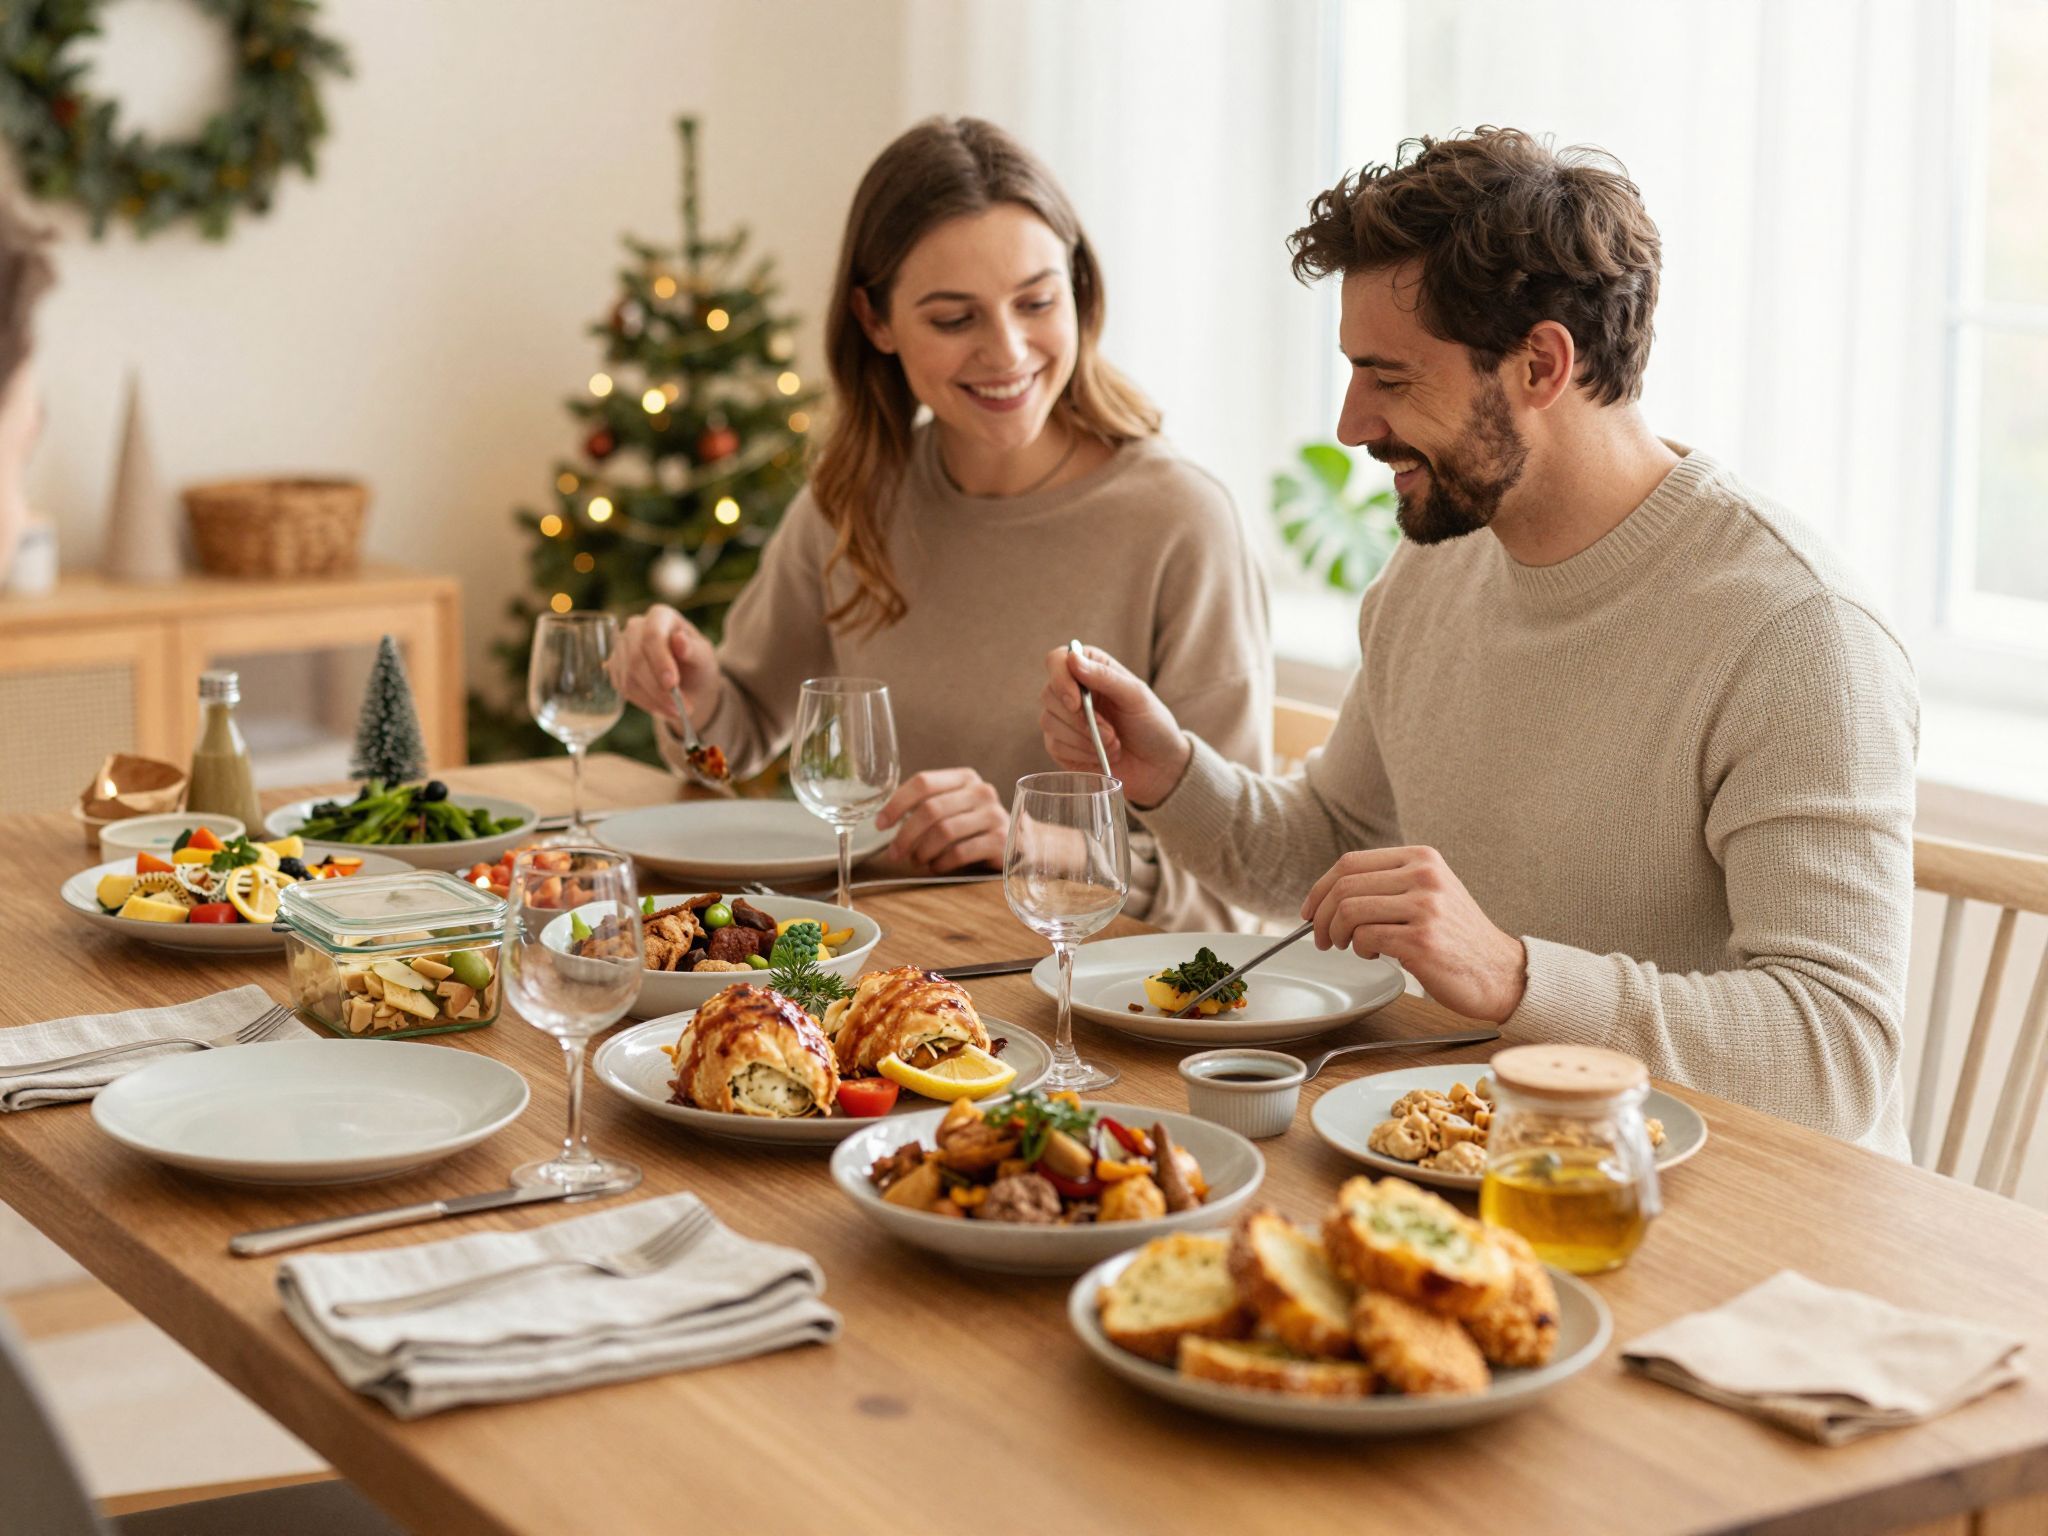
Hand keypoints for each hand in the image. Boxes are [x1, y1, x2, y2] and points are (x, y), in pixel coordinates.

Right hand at [613, 604, 720, 727]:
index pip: (652, 635)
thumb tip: (679, 640)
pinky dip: (645, 703)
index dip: (660, 660)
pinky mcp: (615, 668)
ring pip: (629, 677)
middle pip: (637, 658)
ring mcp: (621, 647)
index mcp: (660, 615)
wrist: (688, 680)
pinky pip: (625, 689)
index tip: (672, 683)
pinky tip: (663, 708)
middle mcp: (635, 627)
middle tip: (680, 708)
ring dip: (654, 700)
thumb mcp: (704, 656)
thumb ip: (694, 649)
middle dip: (658, 689)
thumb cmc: (697, 662)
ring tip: (677, 712)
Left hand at [875, 768, 1006, 872]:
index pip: (923, 782)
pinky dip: (940, 863)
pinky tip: (935, 867)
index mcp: (964, 777)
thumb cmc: (975, 826)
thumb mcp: (955, 807)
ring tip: (917, 861)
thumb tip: (884, 821)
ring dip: (922, 851)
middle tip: (895, 853)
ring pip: (944, 832)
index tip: (880, 824)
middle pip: (930, 810)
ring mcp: (994, 815)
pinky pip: (960, 852)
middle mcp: (981, 791)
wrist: (1022, 843)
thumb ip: (927, 805)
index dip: (896, 803)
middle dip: (905, 835)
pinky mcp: (1002, 841)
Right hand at [1036, 644, 1191, 808]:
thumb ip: (1105, 676)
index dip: (1061, 679)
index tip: (1077, 702)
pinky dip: (1080, 753)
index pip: (1056, 660)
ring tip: (1113, 745)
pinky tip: (1100, 755)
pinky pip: (1055, 746)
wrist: (1158, 765)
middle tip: (1112, 733)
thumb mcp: (1136, 696)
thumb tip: (1072, 658)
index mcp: (1089, 668)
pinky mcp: (1060, 746)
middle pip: (1049, 694)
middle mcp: (1071, 690)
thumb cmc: (1151, 724)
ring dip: (1083, 738)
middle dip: (1080, 719)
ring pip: (1049, 722)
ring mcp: (1063, 719)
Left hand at [1300, 846, 1527, 1023]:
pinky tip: (1375, 954)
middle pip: (1343, 886)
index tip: (1310, 911)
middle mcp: (1424, 875)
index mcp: (1421, 858)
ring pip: (1349, 911)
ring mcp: (1425, 906)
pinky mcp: (1422, 939)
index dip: (1320, 888)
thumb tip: (1329, 894)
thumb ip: (1389, 883)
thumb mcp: (1430, 892)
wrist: (1501, 972)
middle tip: (1322, 938)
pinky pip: (1365, 938)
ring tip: (1351, 946)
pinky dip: (1359, 949)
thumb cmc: (1457, 937)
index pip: (1349, 862)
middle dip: (1321, 916)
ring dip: (1338, 934)